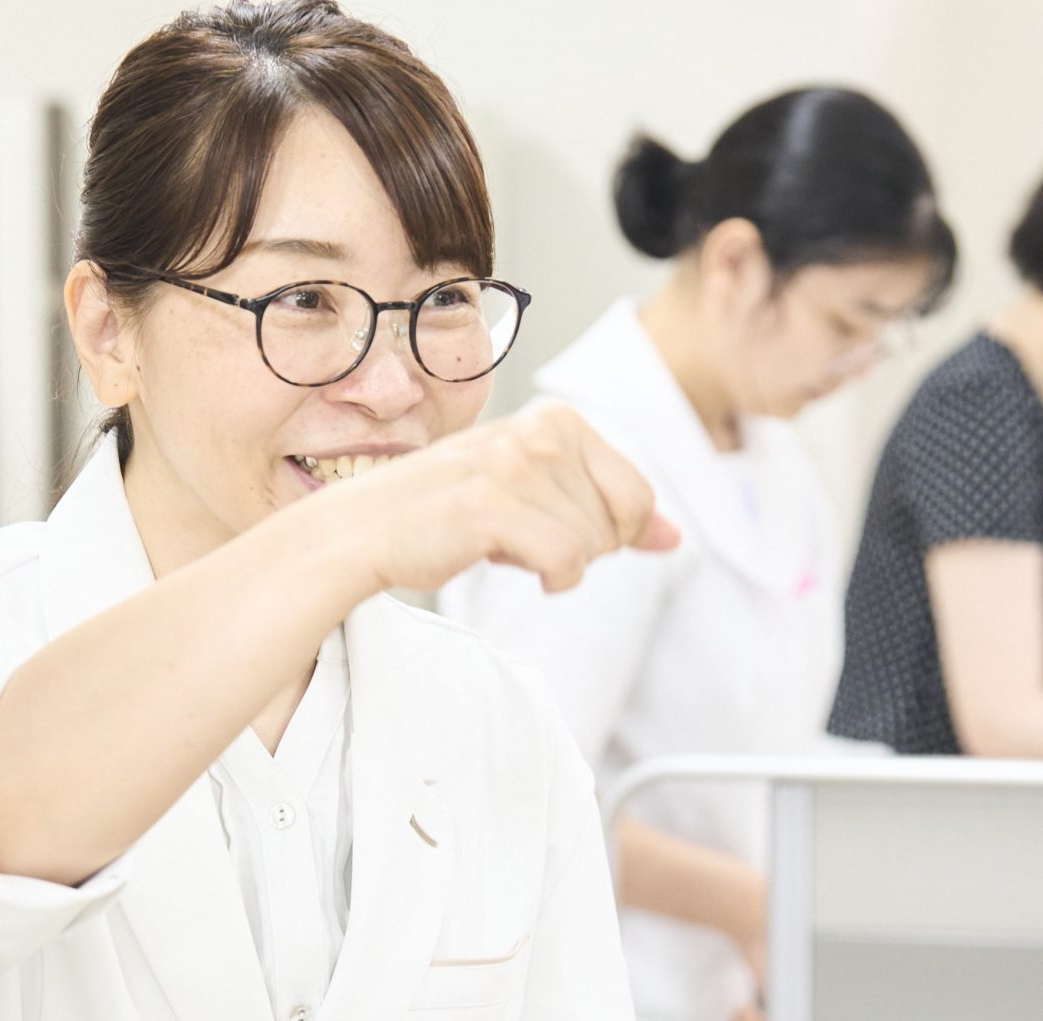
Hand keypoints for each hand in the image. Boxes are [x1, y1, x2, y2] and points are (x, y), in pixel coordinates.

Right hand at [327, 402, 680, 594]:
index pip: (638, 496)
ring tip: (497, 539)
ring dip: (550, 562)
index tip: (553, 524)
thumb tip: (675, 539)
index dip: (608, 532)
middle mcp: (542, 433)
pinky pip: (565, 563)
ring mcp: (515, 466)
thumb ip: (612, 511)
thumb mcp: (540, 497)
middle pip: (617, 527)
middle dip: (576, 546)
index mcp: (559, 420)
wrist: (367, 529)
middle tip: (514, 530)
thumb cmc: (451, 512)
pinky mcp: (492, 506)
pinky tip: (503, 561)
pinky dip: (548, 578)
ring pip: (590, 548)